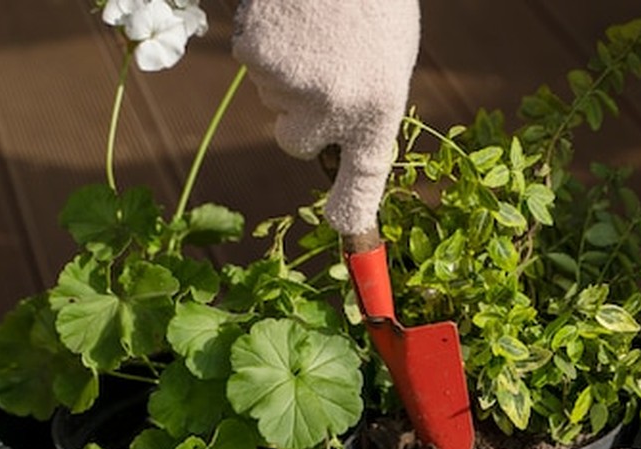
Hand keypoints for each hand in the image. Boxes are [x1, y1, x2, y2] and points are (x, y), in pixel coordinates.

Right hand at [231, 0, 419, 236]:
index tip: (345, 233)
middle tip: (324, 65)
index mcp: (378, 107)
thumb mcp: (389, 57)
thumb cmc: (372, 0)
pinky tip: (292, 15)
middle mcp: (333, 106)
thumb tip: (334, 140)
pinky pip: (252, 65)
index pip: (363, 176)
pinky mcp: (254, 55)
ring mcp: (289, 83)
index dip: (352, 213)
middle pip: (295, 139)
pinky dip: (266, 42)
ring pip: (272, 97)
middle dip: (300, 113)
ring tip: (317, 26)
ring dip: (287, 68)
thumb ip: (364, 103)